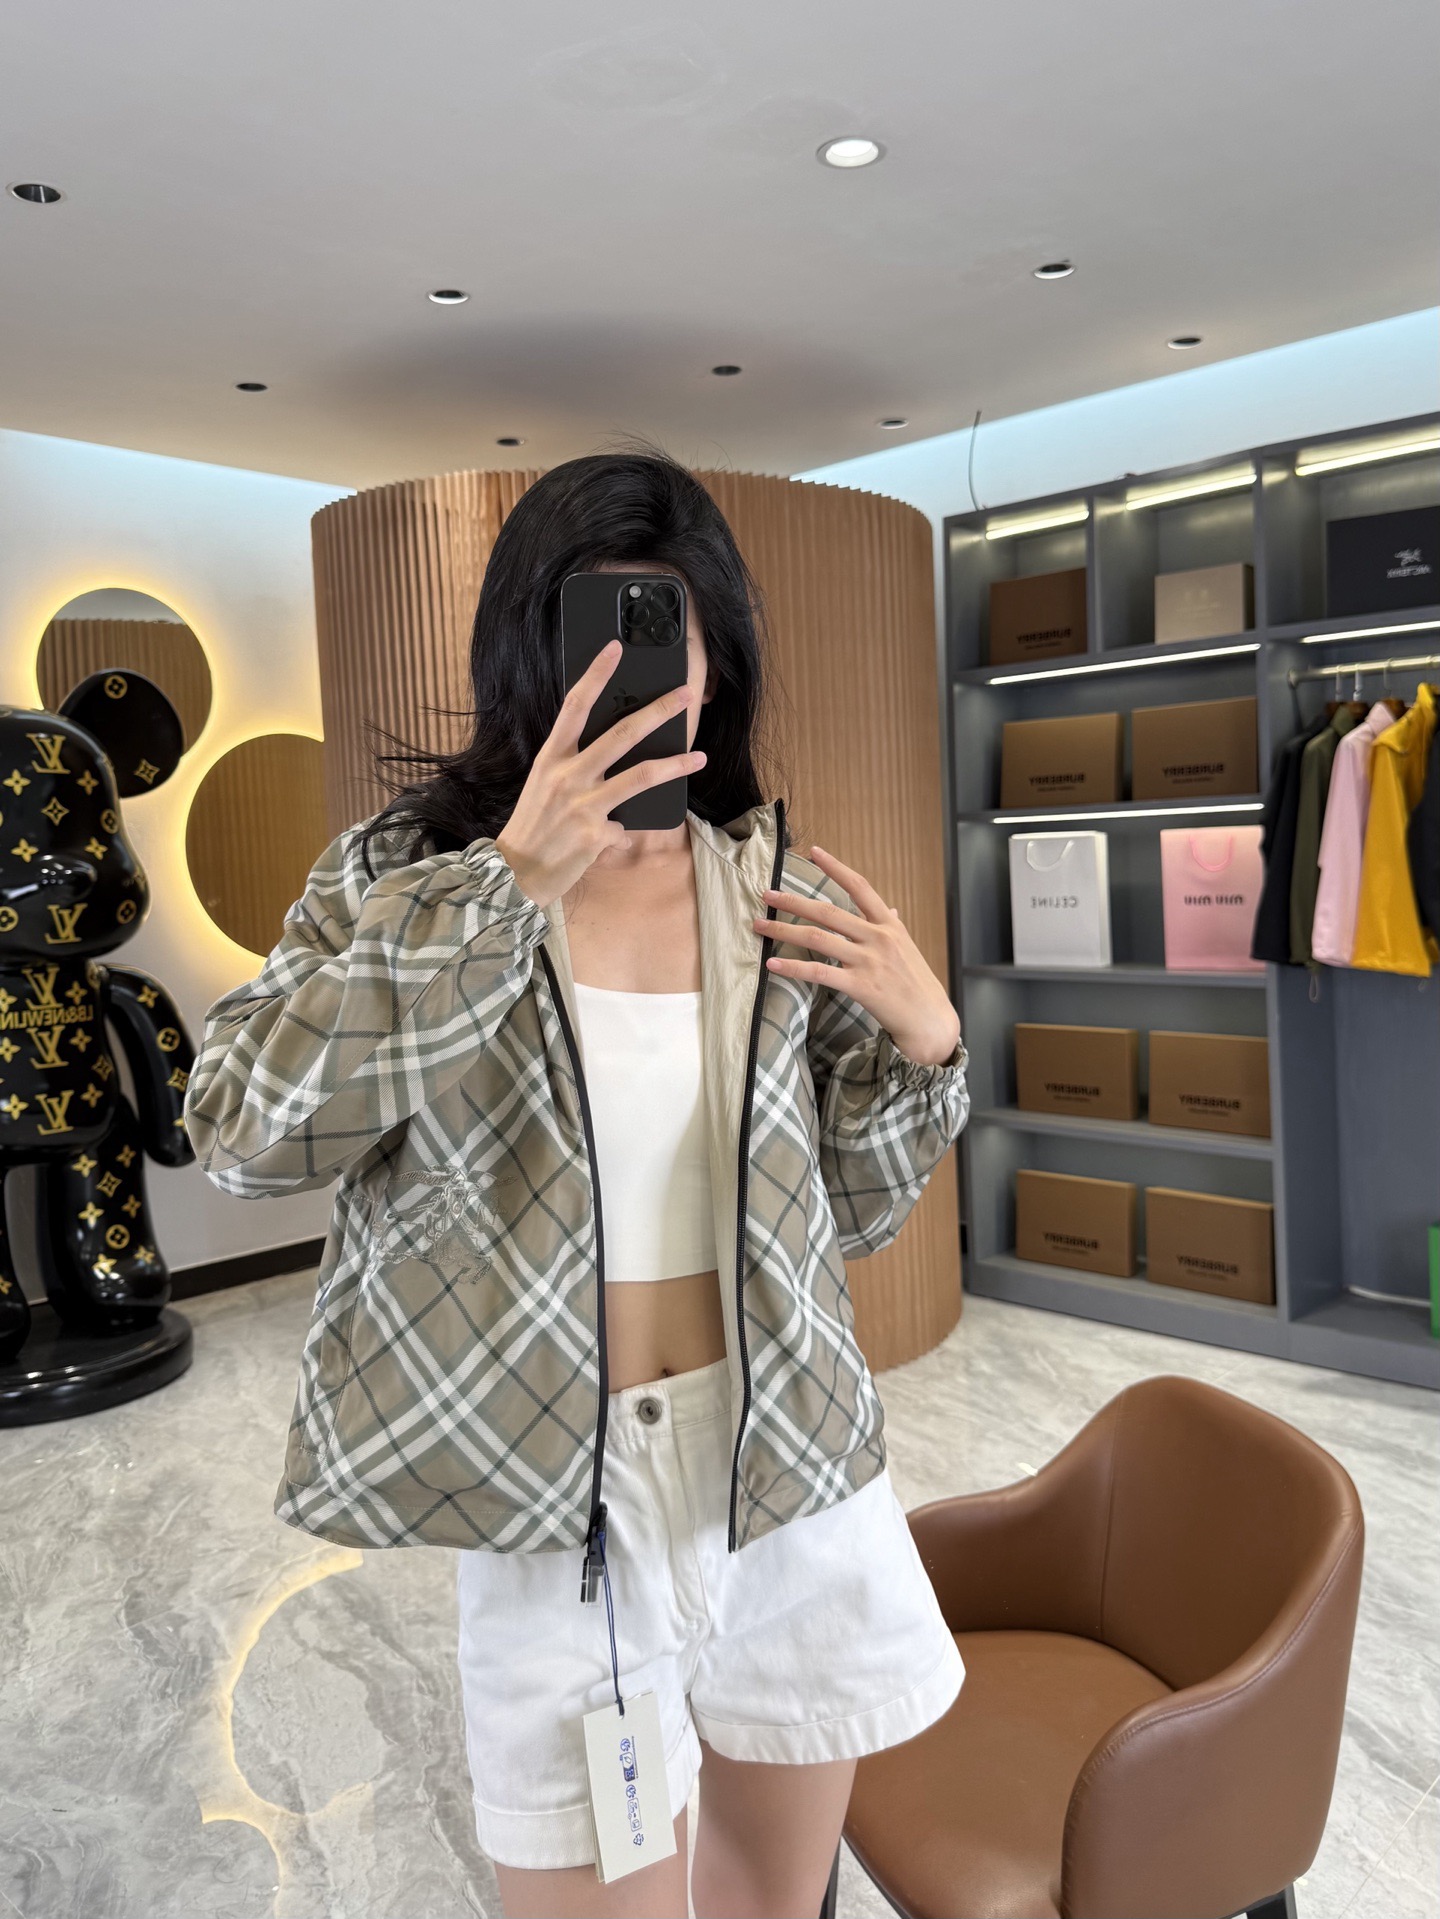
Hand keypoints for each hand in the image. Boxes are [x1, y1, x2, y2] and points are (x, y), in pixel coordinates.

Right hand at [494, 639, 705, 908]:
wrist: (514, 874)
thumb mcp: (544, 786)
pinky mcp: (597, 835)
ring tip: (699, 757)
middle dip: (658, 710)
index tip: (614, 649)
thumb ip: (574, 767)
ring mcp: (584, 805)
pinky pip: (625, 826)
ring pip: (642, 776)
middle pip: (622, 734)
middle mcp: (567, 776)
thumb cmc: (533, 826)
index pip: (574, 706)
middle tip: (685, 694)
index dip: (595, 675)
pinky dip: (621, 831)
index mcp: (551, 759)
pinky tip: (605, 839)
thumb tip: (617, 754)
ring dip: (675, 764)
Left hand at [752, 843, 961, 1067]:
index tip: (813, 851)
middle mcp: (878, 938)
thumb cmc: (916, 983)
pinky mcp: (860, 986)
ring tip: (759, 926)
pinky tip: (772, 964)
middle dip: (793, 901)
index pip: (859, 887)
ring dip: (783, 930)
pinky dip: (793, 967)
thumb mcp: (908, 948)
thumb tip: (890, 909)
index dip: (836, 867)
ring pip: (817, 938)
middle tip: (766, 894)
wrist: (929, 1020)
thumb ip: (892, 926)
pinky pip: (819, 972)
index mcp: (889, 925)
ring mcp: (868, 961)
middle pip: (828, 911)